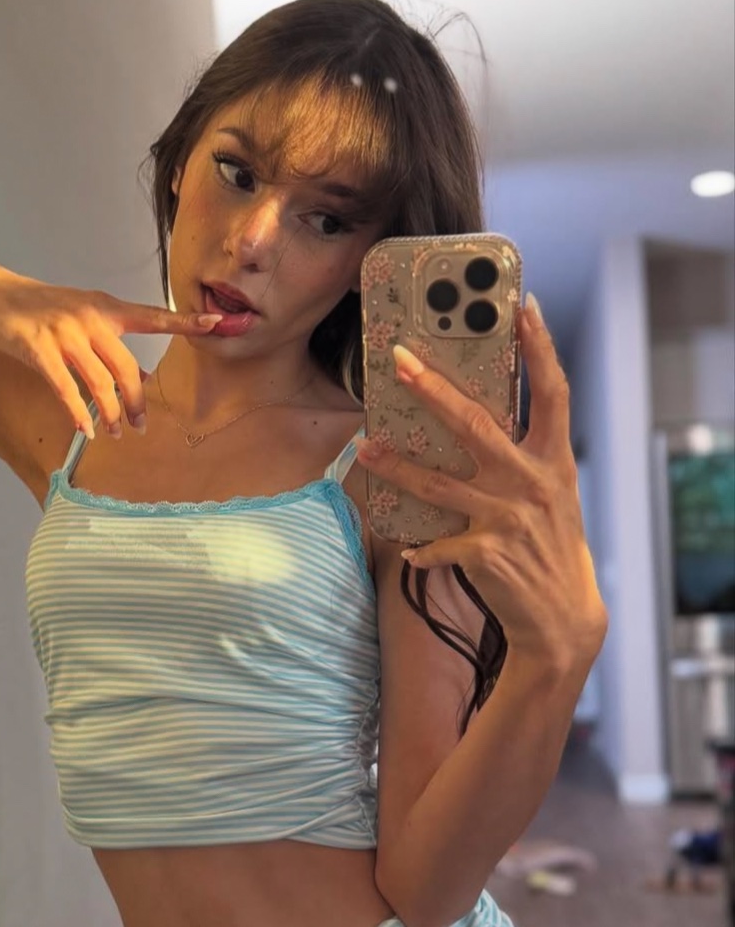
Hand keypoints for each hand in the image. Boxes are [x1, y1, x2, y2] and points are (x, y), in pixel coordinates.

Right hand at [0, 261, 221, 438]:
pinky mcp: (37, 347)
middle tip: (142, 427)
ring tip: (116, 434)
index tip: (219, 324)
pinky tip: (85, 430)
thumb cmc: (39, 309)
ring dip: (111, 413)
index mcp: (105, 307)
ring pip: (99, 381)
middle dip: (137, 402)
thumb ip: (112, 346)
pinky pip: (65, 387)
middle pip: (126, 366)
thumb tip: (143, 380)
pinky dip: (78, 412)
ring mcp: (63, 331)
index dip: (186, 323)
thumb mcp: (81, 319)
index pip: (153, 316)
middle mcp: (90, 317)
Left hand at [354, 295, 607, 666]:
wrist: (563, 619)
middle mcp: (533, 483)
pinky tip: (409, 550)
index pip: (553, 393)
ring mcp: (508, 518)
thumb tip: (475, 421)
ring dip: (395, 465)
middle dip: (434, 390)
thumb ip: (521, 459)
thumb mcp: (550, 497)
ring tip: (364, 448)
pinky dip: (421, 548)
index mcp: (554, 462)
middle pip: (476, 424)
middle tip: (400, 361)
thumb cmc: (549, 549)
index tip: (524, 307)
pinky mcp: (485, 553)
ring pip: (437, 483)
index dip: (541, 349)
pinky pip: (437, 544)